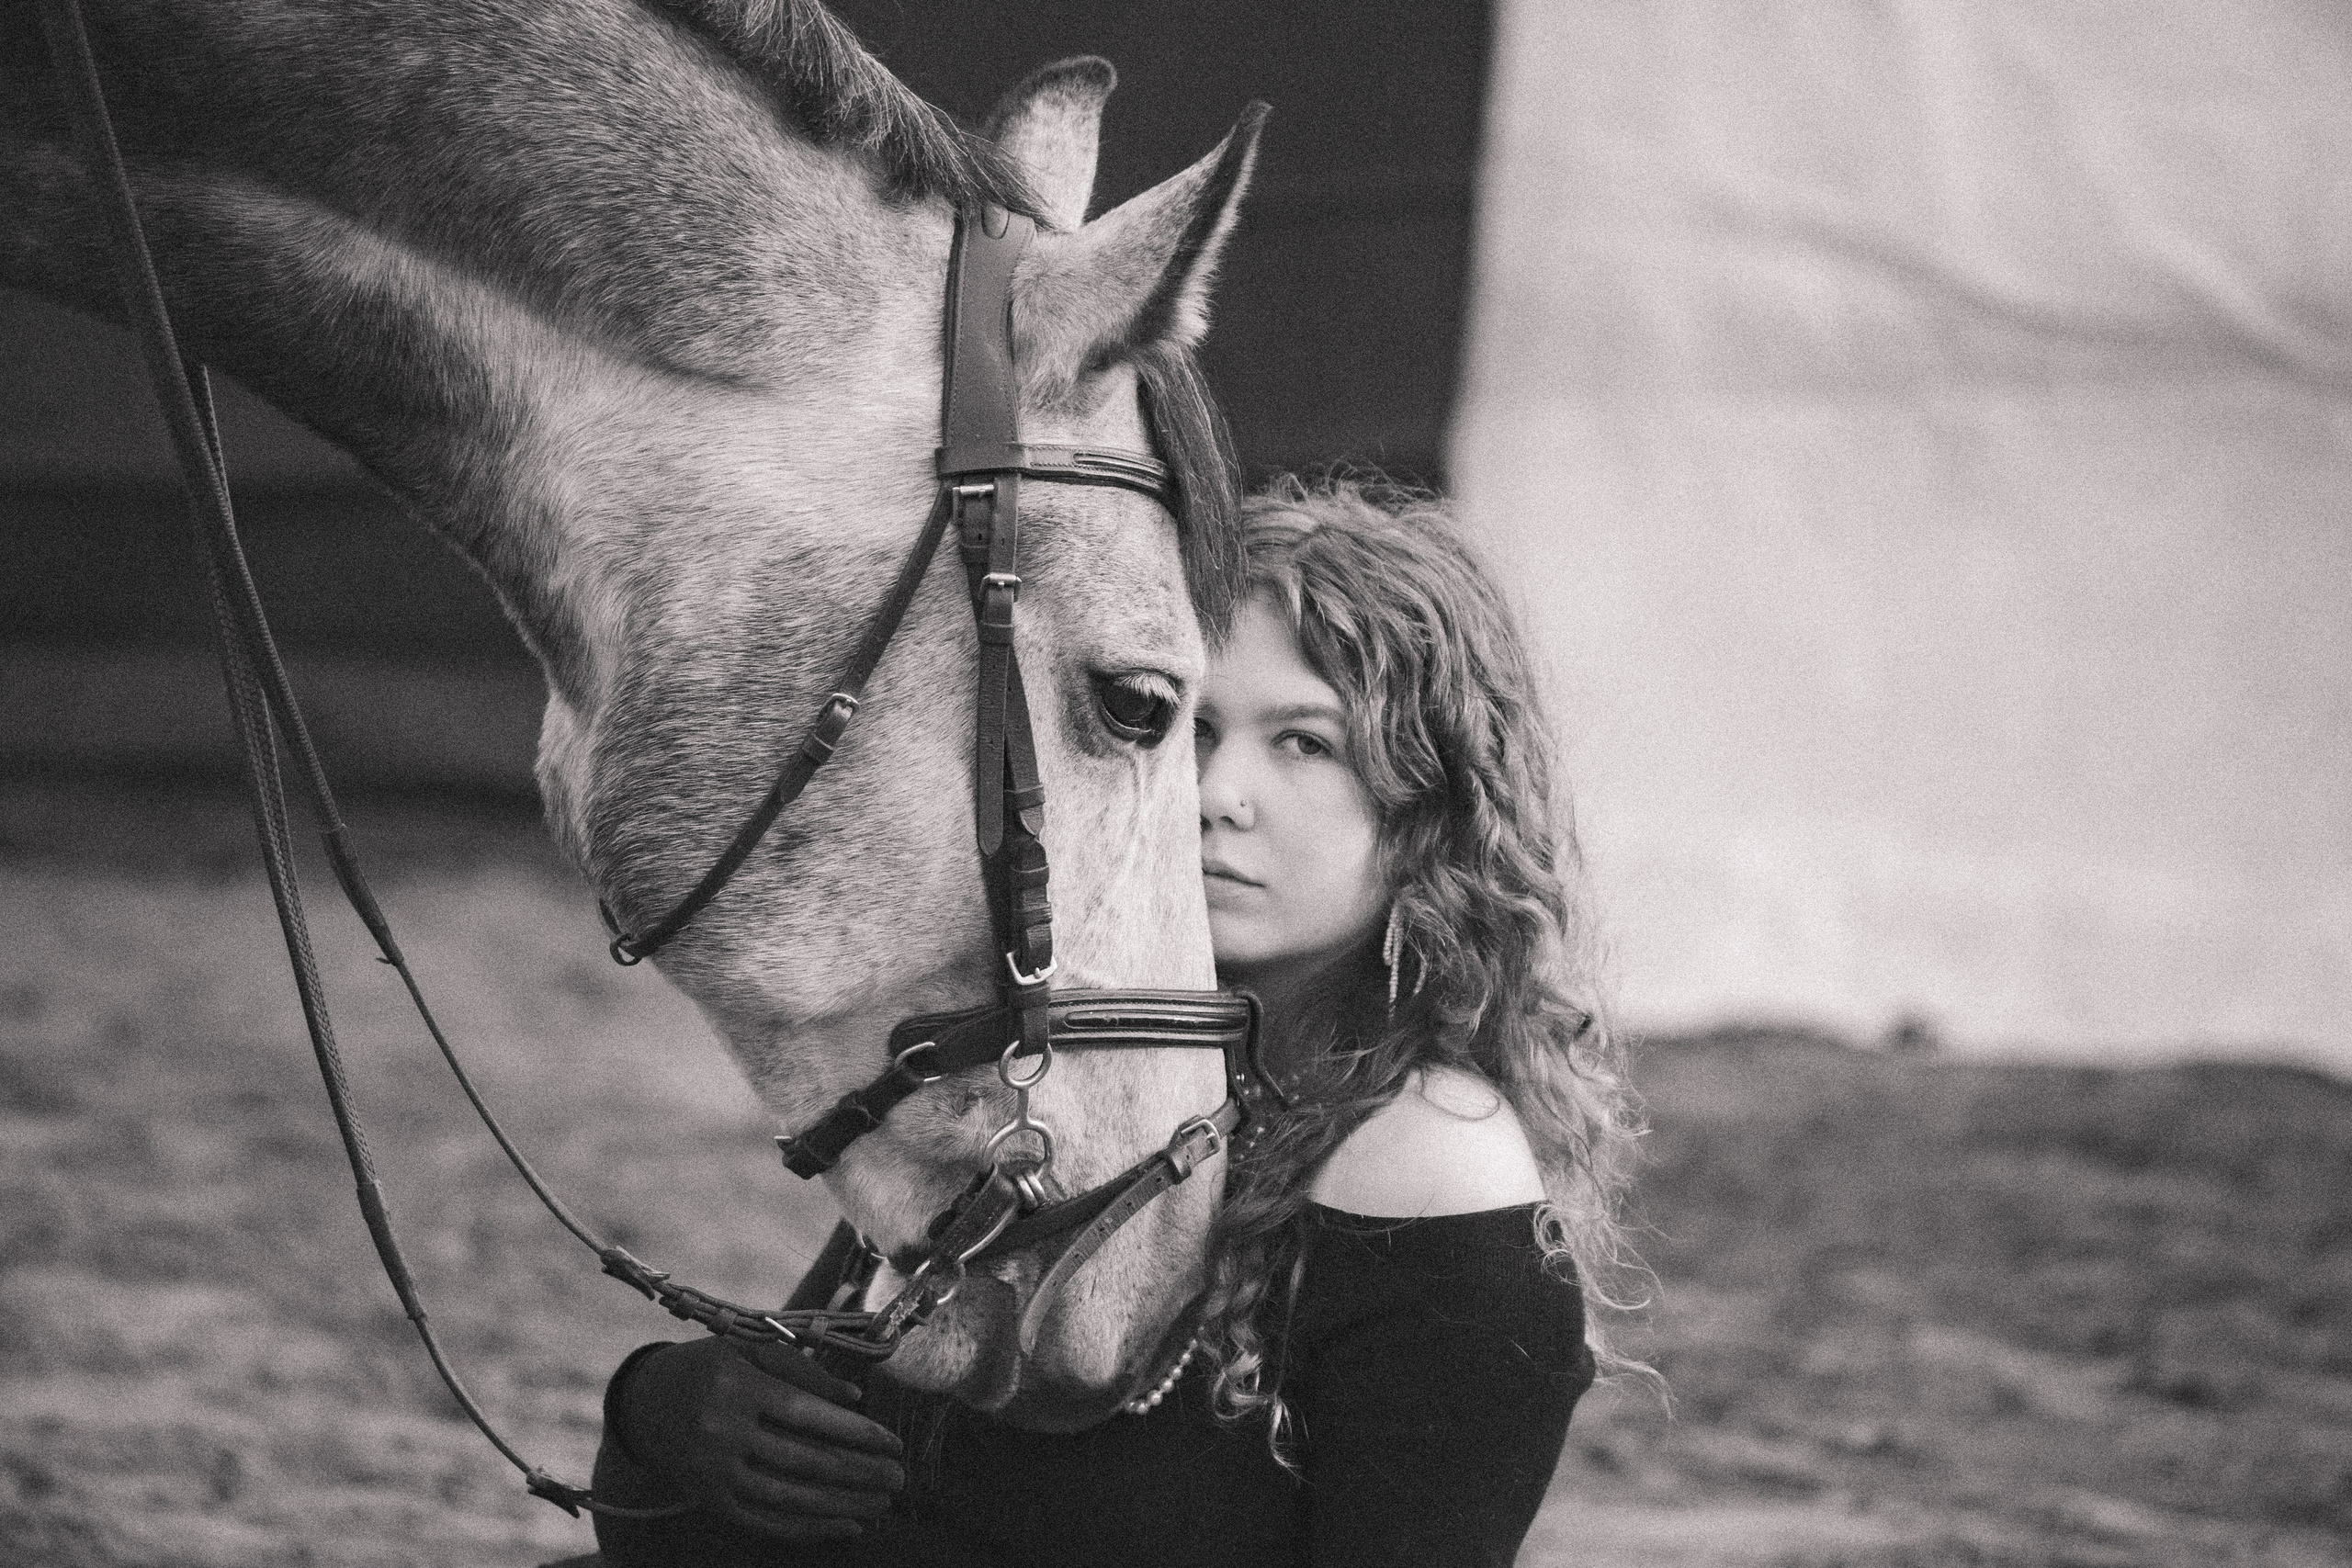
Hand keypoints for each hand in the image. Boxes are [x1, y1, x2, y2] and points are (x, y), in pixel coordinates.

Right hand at [615, 1335, 906, 1542]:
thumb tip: (855, 1397)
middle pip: (802, 1460)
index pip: (806, 1412)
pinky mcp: (708, 1500)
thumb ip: (802, 1369)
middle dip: (858, 1472)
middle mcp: (721, 1430)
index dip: (855, 1430)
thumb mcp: (749, 1350)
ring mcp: (712, 1471)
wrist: (643, 1401)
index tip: (893, 1441)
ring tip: (882, 1505)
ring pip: (787, 1497)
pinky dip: (806, 1529)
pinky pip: (762, 1521)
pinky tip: (845, 1526)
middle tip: (900, 1479)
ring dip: (841, 1505)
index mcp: (737, 1386)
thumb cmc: (709, 1367)